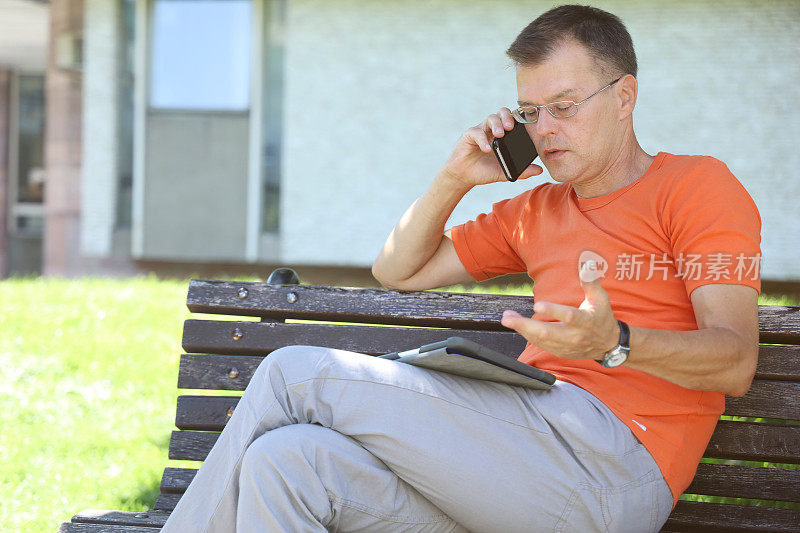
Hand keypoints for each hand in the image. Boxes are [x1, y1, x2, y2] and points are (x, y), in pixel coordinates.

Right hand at [440, 107, 542, 189]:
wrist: (464, 176)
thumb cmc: (484, 171)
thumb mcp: (505, 172)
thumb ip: (522, 171)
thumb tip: (540, 170)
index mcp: (503, 135)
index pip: (513, 120)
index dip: (519, 118)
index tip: (526, 124)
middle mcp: (492, 129)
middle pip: (502, 113)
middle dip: (508, 116)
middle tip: (511, 127)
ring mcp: (481, 131)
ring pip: (490, 118)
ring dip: (496, 124)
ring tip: (499, 135)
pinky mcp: (469, 135)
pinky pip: (477, 132)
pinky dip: (482, 140)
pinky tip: (487, 149)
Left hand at [500, 262, 619, 358]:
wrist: (608, 344)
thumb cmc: (602, 317)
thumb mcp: (600, 298)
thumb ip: (591, 282)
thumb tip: (586, 264)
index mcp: (585, 321)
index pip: (568, 316)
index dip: (553, 311)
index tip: (537, 305)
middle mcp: (573, 335)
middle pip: (546, 332)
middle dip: (524, 325)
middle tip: (507, 317)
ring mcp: (565, 346)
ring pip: (539, 340)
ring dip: (521, 329)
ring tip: (507, 318)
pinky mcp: (559, 351)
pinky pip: (539, 344)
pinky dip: (526, 334)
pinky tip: (517, 325)